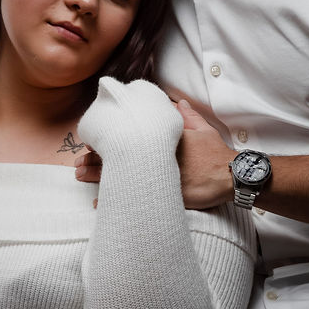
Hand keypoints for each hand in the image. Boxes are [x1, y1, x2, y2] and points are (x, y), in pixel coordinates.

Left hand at [76, 94, 236, 208]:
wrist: (229, 175)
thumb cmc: (216, 154)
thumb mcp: (203, 130)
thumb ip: (187, 116)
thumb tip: (177, 103)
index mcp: (161, 139)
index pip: (129, 137)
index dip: (110, 140)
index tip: (94, 142)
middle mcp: (155, 155)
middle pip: (120, 155)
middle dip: (97, 159)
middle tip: (78, 163)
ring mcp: (157, 175)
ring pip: (121, 174)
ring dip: (98, 176)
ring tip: (81, 177)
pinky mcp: (161, 194)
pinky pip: (132, 197)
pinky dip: (114, 201)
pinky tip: (99, 205)